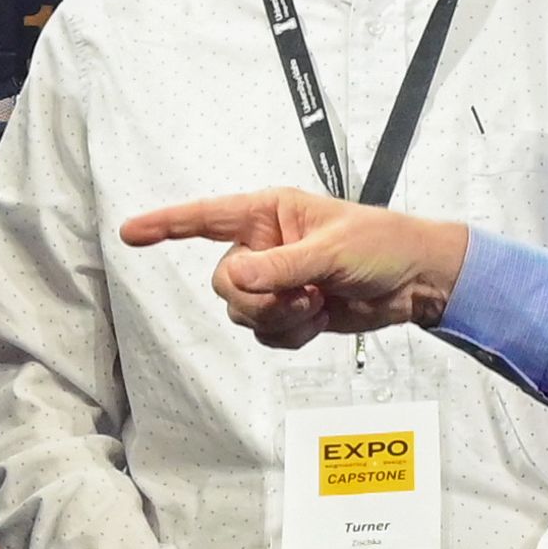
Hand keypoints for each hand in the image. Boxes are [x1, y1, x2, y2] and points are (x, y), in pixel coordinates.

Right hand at [119, 190, 472, 350]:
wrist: (416, 281)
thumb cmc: (383, 244)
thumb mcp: (332, 251)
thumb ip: (280, 267)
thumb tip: (236, 279)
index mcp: (270, 214)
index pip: (206, 218)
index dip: (166, 225)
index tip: (131, 233)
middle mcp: (265, 247)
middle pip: (224, 282)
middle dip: (258, 297)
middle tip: (300, 293)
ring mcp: (276, 281)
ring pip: (242, 312)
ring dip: (280, 316)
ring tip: (318, 301)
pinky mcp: (290, 311)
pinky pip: (266, 333)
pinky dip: (292, 333)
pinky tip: (320, 316)